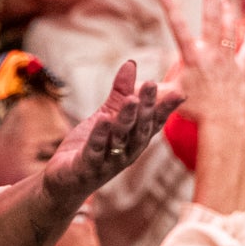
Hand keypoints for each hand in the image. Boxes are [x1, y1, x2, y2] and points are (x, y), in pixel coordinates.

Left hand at [41, 61, 183, 208]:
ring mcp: (107, 162)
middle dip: (146, 107)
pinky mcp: (87, 167)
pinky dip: (100, 135)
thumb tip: (131, 63)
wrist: (65, 182)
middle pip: (139, 129)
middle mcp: (126, 153)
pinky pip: (94, 150)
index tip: (179, 92)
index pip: (153, 123)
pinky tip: (103, 119)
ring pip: (120, 139)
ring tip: (131, 99)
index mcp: (134, 141)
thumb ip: (119, 93)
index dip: (165, 109)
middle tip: (151, 84)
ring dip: (126, 119)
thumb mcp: (106, 116)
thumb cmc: (91, 148)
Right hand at [159, 0, 243, 126]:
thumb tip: (129, 88)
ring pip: (230, 29)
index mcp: (192, 58)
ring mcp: (228, 60)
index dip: (171, 8)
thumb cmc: (194, 111)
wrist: (223, 123)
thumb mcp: (169, 97)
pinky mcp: (240, 69)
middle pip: (211, 20)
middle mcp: (211, 54)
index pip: (178, 28)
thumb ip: (151, 89)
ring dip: (229, 12)